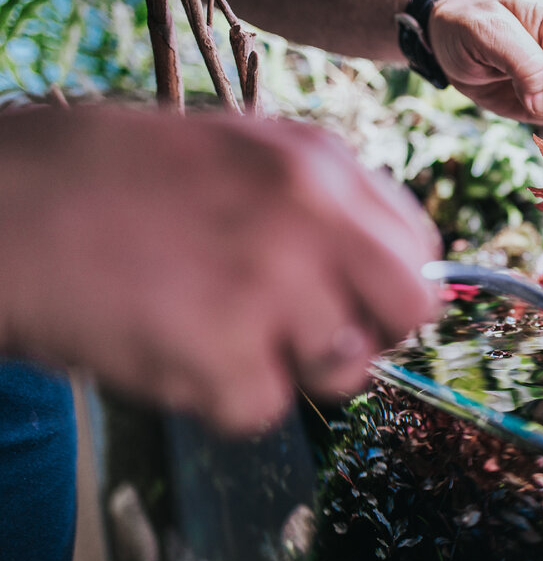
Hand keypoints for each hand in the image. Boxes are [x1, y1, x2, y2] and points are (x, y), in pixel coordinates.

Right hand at [0, 107, 440, 433]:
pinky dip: (218, 397)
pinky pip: (262, 409)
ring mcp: (270, 285)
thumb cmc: (106, 182)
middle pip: (408, 311)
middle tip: (305, 335)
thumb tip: (389, 266)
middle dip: (367, 333)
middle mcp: (309, 216)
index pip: (417, 246)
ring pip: (338, 369)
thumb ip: (320, 203)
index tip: (350, 299)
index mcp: (315, 162)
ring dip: (281, 365)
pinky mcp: (222, 354)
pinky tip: (166, 345)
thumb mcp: (234, 151)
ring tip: (206, 323)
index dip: (389, 284)